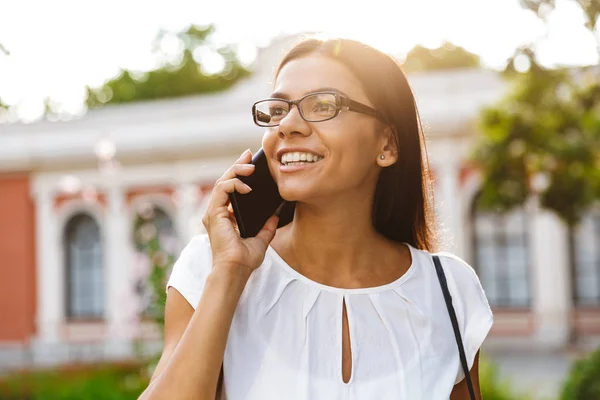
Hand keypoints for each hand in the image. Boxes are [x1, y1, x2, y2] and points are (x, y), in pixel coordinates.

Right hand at [202, 149, 278, 274]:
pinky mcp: (214, 213)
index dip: (239, 175)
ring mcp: (213, 213)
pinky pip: (222, 190)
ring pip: (222, 182)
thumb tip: (275, 214)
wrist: (237, 270)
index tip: (251, 164)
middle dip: (237, 166)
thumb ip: (267, 227)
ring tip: (250, 165)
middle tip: (249, 155)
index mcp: (226, 217)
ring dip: (236, 171)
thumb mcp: (261, 240)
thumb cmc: (245, 260)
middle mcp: (217, 213)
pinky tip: (247, 185)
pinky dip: (233, 184)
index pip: (231, 190)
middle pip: (225, 182)